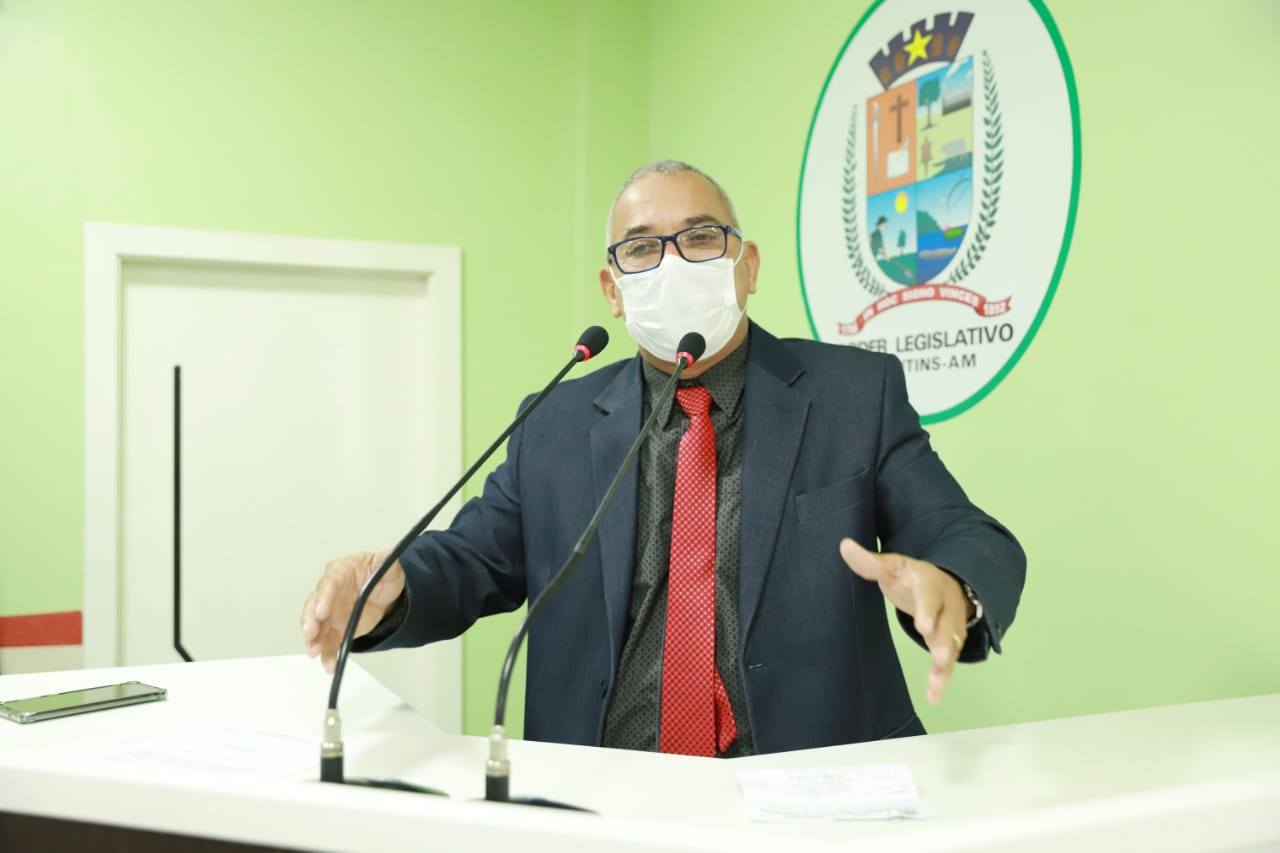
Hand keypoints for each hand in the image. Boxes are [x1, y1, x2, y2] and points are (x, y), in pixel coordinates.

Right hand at [300, 547, 404, 673]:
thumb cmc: (381, 576)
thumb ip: (387, 562)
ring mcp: (329, 612)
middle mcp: (329, 592)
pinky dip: (327, 653)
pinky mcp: (335, 628)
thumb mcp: (388, 568)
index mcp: (340, 572)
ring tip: (315, 652)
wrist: (386, 595)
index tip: (322, 611)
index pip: (329, 583)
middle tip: (310, 633)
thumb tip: (389, 550)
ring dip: (314, 640)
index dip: (324, 597)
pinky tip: (329, 665)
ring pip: (316, 626)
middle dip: (310, 620)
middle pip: (314, 605)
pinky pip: (328, 642)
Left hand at [839, 538, 972, 705]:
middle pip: (948, 623)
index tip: (922, 625)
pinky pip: (948, 663)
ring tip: (938, 681)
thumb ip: (870, 562)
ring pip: (953, 645)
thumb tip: (844, 545)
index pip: (930, 595)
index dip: (927, 610)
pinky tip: (933, 697)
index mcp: (930, 584)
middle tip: (939, 654)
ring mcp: (951, 626)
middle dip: (945, 639)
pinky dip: (942, 679)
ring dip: (946, 663)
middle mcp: (946, 606)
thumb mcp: (893, 566)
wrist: (946, 584)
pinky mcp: (950, 644)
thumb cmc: (912, 578)